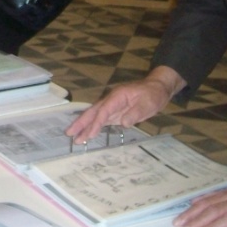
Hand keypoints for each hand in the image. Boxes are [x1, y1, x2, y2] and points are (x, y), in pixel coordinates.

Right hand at [65, 66, 185, 141]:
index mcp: (117, 96)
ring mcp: (112, 106)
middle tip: (69, 133)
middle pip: (93, 112)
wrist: (157, 88)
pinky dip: (93, 127)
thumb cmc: (153, 94)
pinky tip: (87, 134)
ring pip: (95, 116)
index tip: (89, 135)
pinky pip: (101, 120)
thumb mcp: (148, 103)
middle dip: (81, 123)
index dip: (96, 123)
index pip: (103, 111)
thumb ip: (135, 112)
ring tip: (74, 138)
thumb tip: (124, 123)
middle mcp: (111, 101)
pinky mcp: (115, 113)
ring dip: (84, 126)